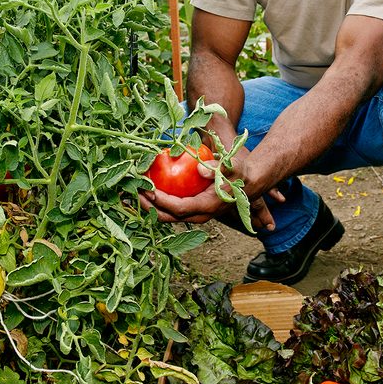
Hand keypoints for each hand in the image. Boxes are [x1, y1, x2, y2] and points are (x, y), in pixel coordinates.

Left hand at [139, 149, 283, 230]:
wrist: (249, 181)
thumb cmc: (239, 172)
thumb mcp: (232, 167)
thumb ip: (217, 167)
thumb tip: (199, 168)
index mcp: (206, 207)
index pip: (178, 208)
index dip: (161, 201)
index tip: (147, 189)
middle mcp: (199, 215)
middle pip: (168, 217)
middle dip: (148, 207)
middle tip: (133, 192)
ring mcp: (195, 213)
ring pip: (168, 215)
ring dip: (149, 206)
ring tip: (134, 191)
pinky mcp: (192, 208)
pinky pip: (171, 208)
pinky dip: (158, 201)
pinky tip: (147, 187)